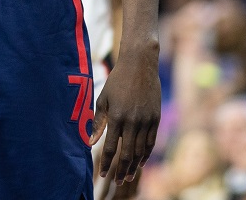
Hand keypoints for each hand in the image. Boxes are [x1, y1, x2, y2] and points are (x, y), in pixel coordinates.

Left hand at [91, 49, 161, 184]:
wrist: (140, 65)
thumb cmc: (117, 81)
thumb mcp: (103, 98)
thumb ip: (98, 122)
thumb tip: (90, 142)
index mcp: (116, 117)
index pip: (109, 147)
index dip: (105, 162)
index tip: (102, 173)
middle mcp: (132, 121)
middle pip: (127, 153)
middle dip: (121, 169)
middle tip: (117, 180)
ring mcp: (146, 120)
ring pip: (140, 150)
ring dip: (134, 165)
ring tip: (128, 176)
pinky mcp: (156, 118)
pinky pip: (151, 141)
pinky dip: (146, 154)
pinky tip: (140, 161)